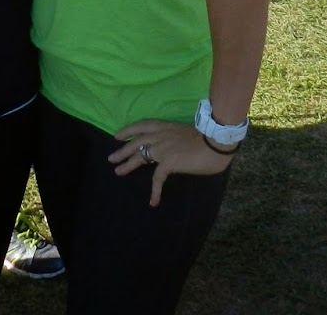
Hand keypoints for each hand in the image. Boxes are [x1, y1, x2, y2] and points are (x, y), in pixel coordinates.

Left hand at [110, 119, 233, 206]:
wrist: (215, 141)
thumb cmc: (207, 137)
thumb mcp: (186, 133)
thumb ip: (176, 139)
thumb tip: (175, 147)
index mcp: (165, 126)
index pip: (142, 125)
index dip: (128, 130)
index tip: (117, 136)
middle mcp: (160, 135)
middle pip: (135, 141)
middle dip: (122, 150)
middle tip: (111, 158)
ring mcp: (162, 147)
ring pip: (139, 156)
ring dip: (127, 165)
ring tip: (118, 172)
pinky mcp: (168, 161)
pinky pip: (157, 178)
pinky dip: (155, 191)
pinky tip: (153, 201)